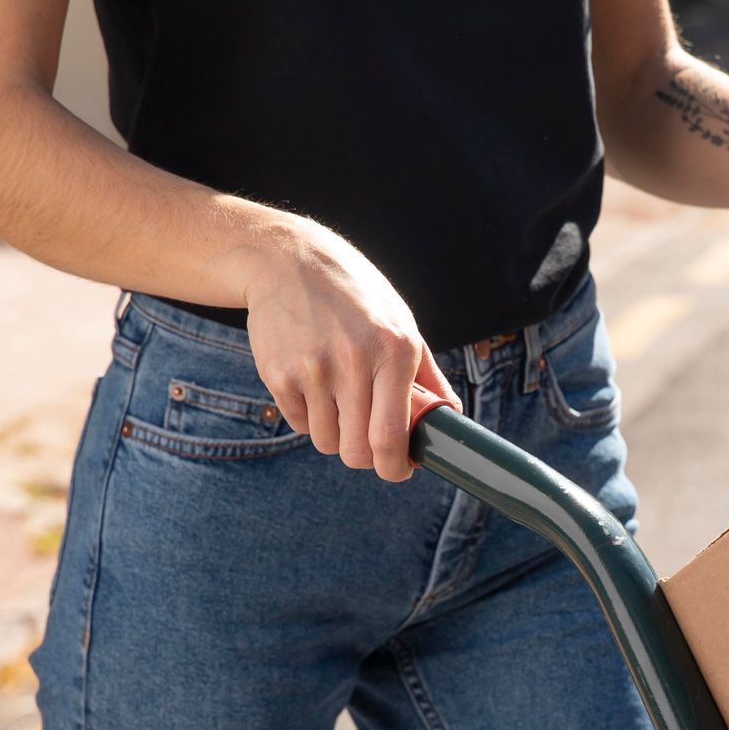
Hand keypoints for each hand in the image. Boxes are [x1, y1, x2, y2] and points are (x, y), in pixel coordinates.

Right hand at [233, 217, 458, 482]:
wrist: (290, 260)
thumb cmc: (357, 296)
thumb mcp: (402, 323)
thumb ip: (427, 375)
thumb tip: (450, 419)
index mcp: (394, 350)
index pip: (391, 436)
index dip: (395, 467)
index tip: (398, 470)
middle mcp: (353, 361)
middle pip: (356, 451)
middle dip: (365, 457)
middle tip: (368, 442)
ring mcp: (312, 369)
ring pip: (327, 441)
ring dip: (336, 435)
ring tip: (340, 400)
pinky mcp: (278, 373)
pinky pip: (299, 423)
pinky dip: (309, 416)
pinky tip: (314, 382)